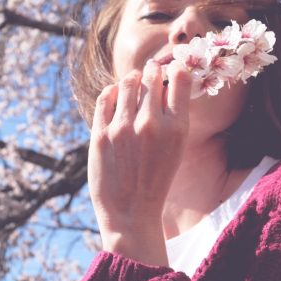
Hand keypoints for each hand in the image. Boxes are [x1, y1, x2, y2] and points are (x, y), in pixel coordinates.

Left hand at [88, 59, 191, 265]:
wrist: (131, 212)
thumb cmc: (155, 180)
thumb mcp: (176, 149)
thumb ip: (173, 117)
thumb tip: (166, 83)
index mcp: (177, 128)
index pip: (180, 79)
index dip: (176, 69)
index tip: (172, 69)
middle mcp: (151, 124)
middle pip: (152, 77)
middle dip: (152, 71)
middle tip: (150, 70)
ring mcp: (123, 128)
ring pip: (128, 83)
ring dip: (132, 79)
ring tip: (133, 80)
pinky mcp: (101, 134)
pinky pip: (106, 97)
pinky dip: (112, 91)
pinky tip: (115, 93)